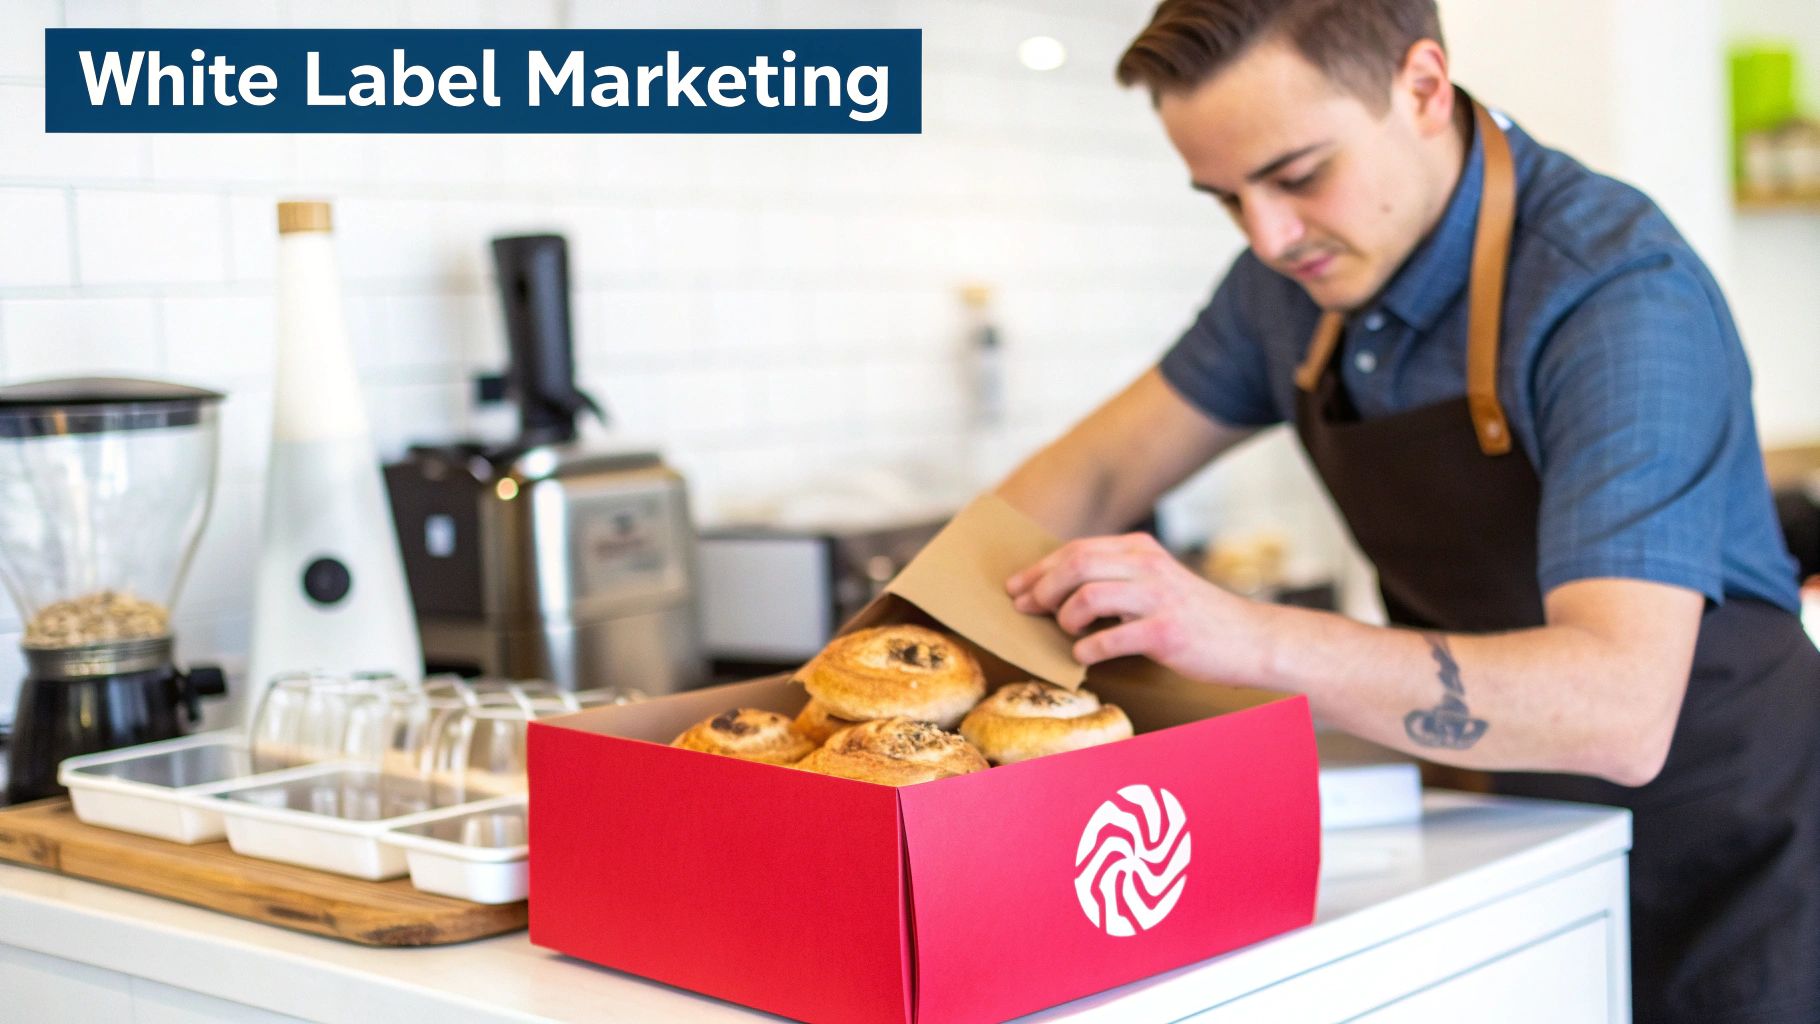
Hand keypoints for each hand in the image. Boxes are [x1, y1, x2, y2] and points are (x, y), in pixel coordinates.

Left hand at [1005, 532, 1271, 685]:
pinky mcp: (1166, 633)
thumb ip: (1117, 576)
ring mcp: (1157, 598)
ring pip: (1086, 596)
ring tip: (1067, 631)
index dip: (1039, 568)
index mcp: (1141, 549)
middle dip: (1041, 588)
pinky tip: (1086, 655)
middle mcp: (1148, 566)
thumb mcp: (1157, 581)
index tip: (1016, 587)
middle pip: (1075, 565)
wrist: (1250, 640)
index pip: (1077, 549)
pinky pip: (1109, 638)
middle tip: (1027, 609)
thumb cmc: (1195, 616)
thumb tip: (1058, 588)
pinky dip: (1088, 650)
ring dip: (1065, 617)